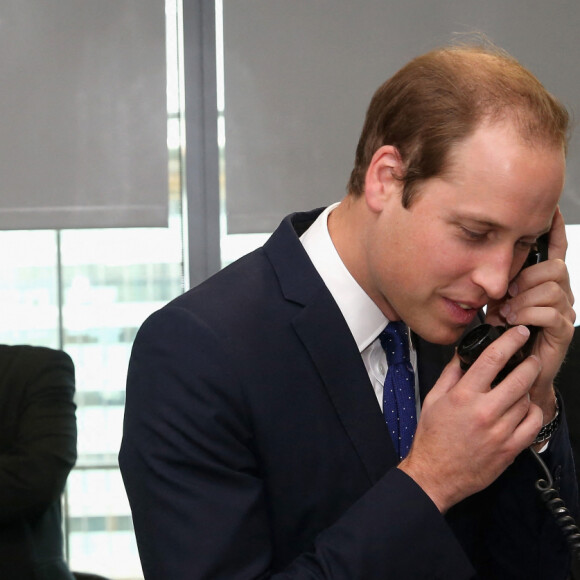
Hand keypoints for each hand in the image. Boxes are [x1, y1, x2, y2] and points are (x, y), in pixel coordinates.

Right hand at [398, 325, 542, 512]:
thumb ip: (450, 374)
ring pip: (527, 400)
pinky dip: (532, 411)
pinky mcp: (510, 449)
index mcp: (463, 396)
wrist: (435, 474)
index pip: (492, 359)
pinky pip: (533, 423)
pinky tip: (524, 408)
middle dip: (529, 363)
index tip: (519, 333)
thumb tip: (462, 355)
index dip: (510, 341)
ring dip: (527, 389)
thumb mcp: (433, 399)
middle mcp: (484, 411)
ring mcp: (500, 431)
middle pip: (519, 378)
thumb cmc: (432, 438)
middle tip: (530, 357)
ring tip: (520, 387)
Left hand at [486, 208, 574, 413]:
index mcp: (545, 281)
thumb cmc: (508, 334)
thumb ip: (503, 283)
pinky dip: (526, 314)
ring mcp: (564, 310)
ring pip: (550, 288)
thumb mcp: (500, 301)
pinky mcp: (563, 329)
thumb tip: (493, 270)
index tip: (550, 210)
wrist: (516, 369)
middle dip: (525, 278)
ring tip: (507, 314)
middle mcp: (560, 292)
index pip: (556, 249)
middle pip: (553, 267)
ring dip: (522, 300)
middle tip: (507, 296)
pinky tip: (515, 321)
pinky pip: (549, 311)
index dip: (555, 230)